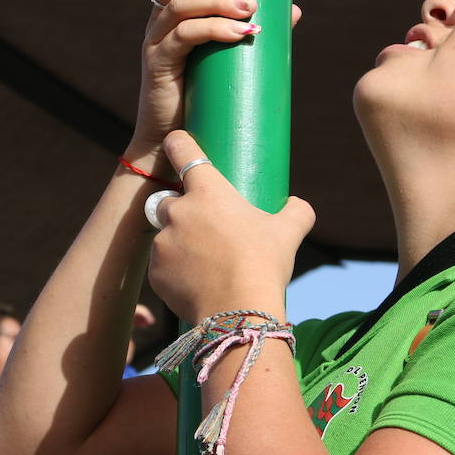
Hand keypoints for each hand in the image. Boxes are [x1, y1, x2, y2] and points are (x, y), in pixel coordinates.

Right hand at [132, 0, 301, 161]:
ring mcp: (155, 41)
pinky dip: (215, 31)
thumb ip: (254, 28)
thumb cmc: (203, 99)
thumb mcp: (232, 58)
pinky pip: (183, 37)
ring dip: (220, 0)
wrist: (172, 144)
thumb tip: (292, 8)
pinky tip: (242, 35)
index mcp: (176, 9)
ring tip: (252, 10)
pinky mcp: (157, 65)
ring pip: (180, 3)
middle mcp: (160, 19)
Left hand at [148, 131, 313, 322]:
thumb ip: (296, 212)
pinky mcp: (155, 272)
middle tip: (206, 229)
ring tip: (206, 264)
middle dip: (182, 210)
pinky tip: (196, 284)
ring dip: (180, 243)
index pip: (182, 150)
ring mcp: (163, 242)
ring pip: (166, 235)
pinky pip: (162, 266)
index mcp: (207, 191)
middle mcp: (178, 211)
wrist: (238, 312)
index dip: (178, 143)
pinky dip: (175, 272)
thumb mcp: (289, 232)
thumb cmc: (263, 265)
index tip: (177, 142)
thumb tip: (298, 205)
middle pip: (169, 200)